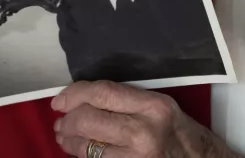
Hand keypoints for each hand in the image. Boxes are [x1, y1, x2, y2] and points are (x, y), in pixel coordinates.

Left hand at [52, 81, 237, 157]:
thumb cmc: (183, 136)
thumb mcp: (162, 107)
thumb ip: (128, 101)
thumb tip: (86, 99)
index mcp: (153, 106)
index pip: (102, 93)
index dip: (75, 94)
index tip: (60, 99)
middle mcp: (144, 132)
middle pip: (88, 120)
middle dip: (68, 120)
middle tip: (61, 121)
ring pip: (87, 147)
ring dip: (69, 141)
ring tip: (65, 136)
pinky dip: (85, 156)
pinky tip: (81, 152)